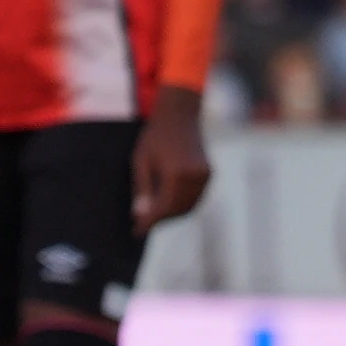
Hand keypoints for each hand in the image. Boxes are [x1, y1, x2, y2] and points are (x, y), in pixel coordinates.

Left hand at [131, 84, 209, 231]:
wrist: (180, 114)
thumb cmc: (155, 135)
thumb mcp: (141, 161)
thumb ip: (142, 189)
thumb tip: (140, 215)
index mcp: (177, 173)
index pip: (163, 207)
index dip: (149, 221)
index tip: (137, 231)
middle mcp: (195, 176)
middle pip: (177, 210)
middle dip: (160, 220)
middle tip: (142, 226)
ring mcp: (205, 175)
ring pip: (188, 206)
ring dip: (172, 215)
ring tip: (153, 217)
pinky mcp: (208, 173)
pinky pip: (195, 197)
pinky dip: (182, 205)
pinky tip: (167, 205)